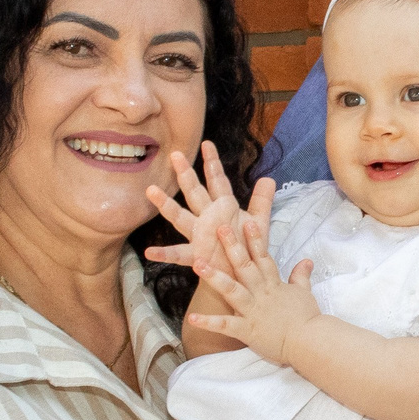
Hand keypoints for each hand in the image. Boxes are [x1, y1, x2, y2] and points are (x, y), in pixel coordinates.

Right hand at [143, 143, 272, 280]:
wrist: (240, 274)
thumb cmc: (246, 247)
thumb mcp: (258, 223)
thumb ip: (262, 201)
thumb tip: (269, 178)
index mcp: (223, 209)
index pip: (218, 181)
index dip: (213, 163)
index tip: (207, 144)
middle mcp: (207, 218)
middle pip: (195, 192)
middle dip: (187, 174)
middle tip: (175, 155)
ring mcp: (199, 235)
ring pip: (180, 217)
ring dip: (166, 204)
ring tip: (151, 190)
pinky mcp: (196, 254)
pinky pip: (178, 254)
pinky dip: (164, 254)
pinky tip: (149, 252)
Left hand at [186, 214, 320, 365]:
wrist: (310, 342)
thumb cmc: (308, 319)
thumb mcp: (305, 293)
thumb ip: (301, 276)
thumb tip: (306, 260)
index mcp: (273, 285)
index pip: (263, 258)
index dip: (254, 240)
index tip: (246, 222)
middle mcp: (261, 293)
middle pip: (244, 266)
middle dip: (232, 247)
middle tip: (219, 228)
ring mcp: (253, 311)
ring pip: (232, 290)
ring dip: (214, 277)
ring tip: (198, 264)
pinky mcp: (247, 330)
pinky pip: (225, 325)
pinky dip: (209, 322)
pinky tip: (192, 317)